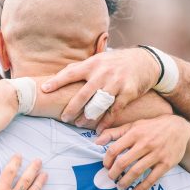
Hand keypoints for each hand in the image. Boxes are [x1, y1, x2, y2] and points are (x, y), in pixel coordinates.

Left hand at [41, 48, 160, 124]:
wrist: (145, 61)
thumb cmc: (115, 63)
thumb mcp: (98, 59)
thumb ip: (79, 68)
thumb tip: (55, 76)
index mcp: (92, 64)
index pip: (71, 73)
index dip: (57, 81)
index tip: (44, 89)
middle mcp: (103, 73)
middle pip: (83, 94)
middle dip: (72, 108)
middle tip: (64, 118)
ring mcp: (116, 83)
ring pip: (98, 104)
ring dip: (87, 117)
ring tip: (78, 124)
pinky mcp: (128, 92)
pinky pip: (114, 110)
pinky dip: (106, 122)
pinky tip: (98, 130)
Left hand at [96, 114, 189, 189]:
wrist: (179, 127)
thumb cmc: (151, 127)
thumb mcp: (133, 125)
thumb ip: (113, 133)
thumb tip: (96, 141)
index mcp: (134, 134)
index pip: (114, 149)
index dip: (107, 160)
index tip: (106, 166)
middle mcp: (145, 144)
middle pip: (123, 162)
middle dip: (113, 173)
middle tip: (110, 178)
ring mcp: (157, 154)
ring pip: (136, 171)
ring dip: (125, 181)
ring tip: (119, 186)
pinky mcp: (166, 164)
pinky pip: (152, 179)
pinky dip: (141, 188)